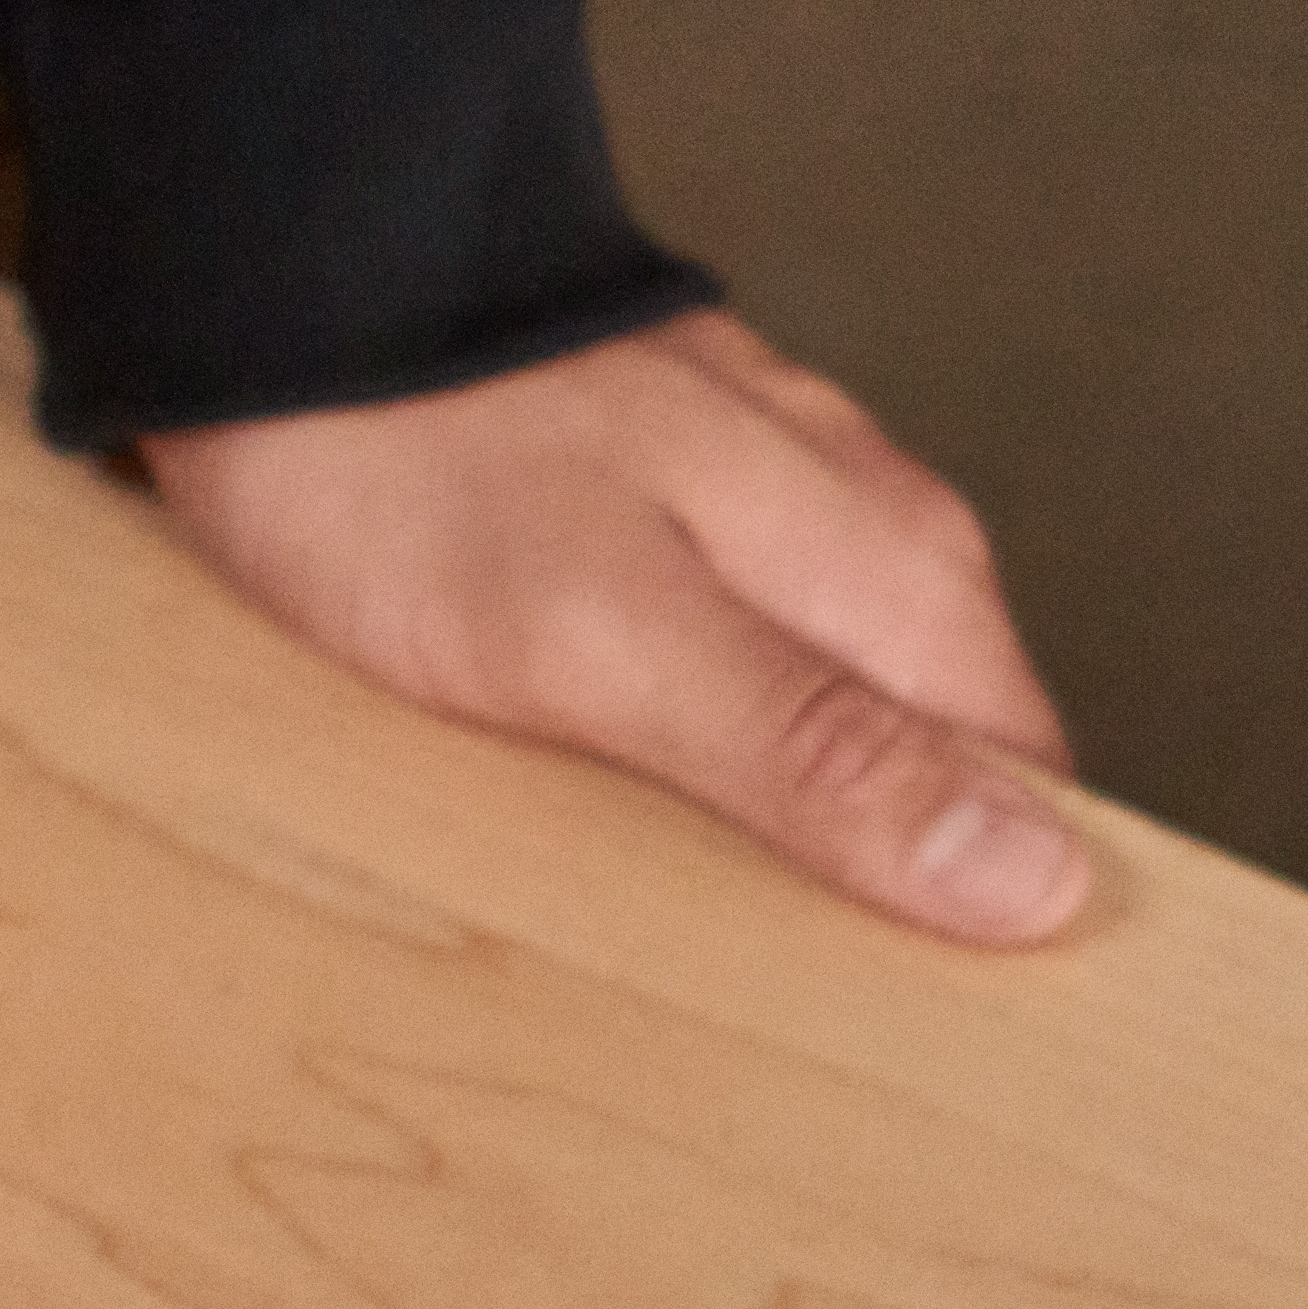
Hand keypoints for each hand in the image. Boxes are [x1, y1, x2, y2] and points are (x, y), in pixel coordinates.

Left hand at [137, 305, 1089, 941]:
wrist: (266, 275)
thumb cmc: (411, 460)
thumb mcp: (610, 639)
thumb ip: (815, 750)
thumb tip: (1040, 883)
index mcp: (900, 572)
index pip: (1025, 797)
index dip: (976, 916)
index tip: (898, 1033)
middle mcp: (862, 529)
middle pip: (923, 757)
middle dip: (857, 879)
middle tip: (745, 999)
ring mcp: (757, 502)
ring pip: (814, 704)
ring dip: (753, 813)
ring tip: (655, 920)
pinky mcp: (647, 500)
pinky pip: (707, 652)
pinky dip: (662, 733)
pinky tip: (581, 788)